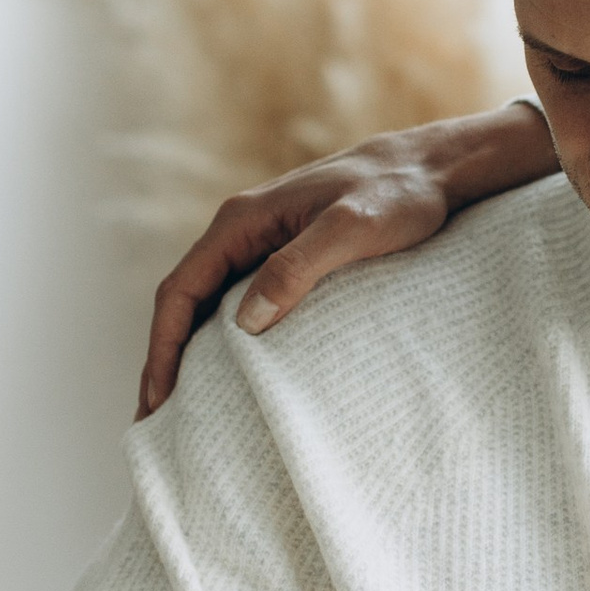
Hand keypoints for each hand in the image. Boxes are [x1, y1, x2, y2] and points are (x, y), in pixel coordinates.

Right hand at [136, 102, 555, 415]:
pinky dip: (226, 340)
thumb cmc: (398, 195)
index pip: (179, 290)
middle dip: (165, 360)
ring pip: (210, 304)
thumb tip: (245, 323)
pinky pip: (241, 302)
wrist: (434, 168)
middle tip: (156, 422)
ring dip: (191, 353)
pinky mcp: (290, 254)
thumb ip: (298, 267)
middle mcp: (242, 230)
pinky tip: (233, 374)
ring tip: (185, 410)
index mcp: (241, 221)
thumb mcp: (351, 230)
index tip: (155, 401)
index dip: (161, 348)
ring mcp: (264, 242)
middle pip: (185, 303)